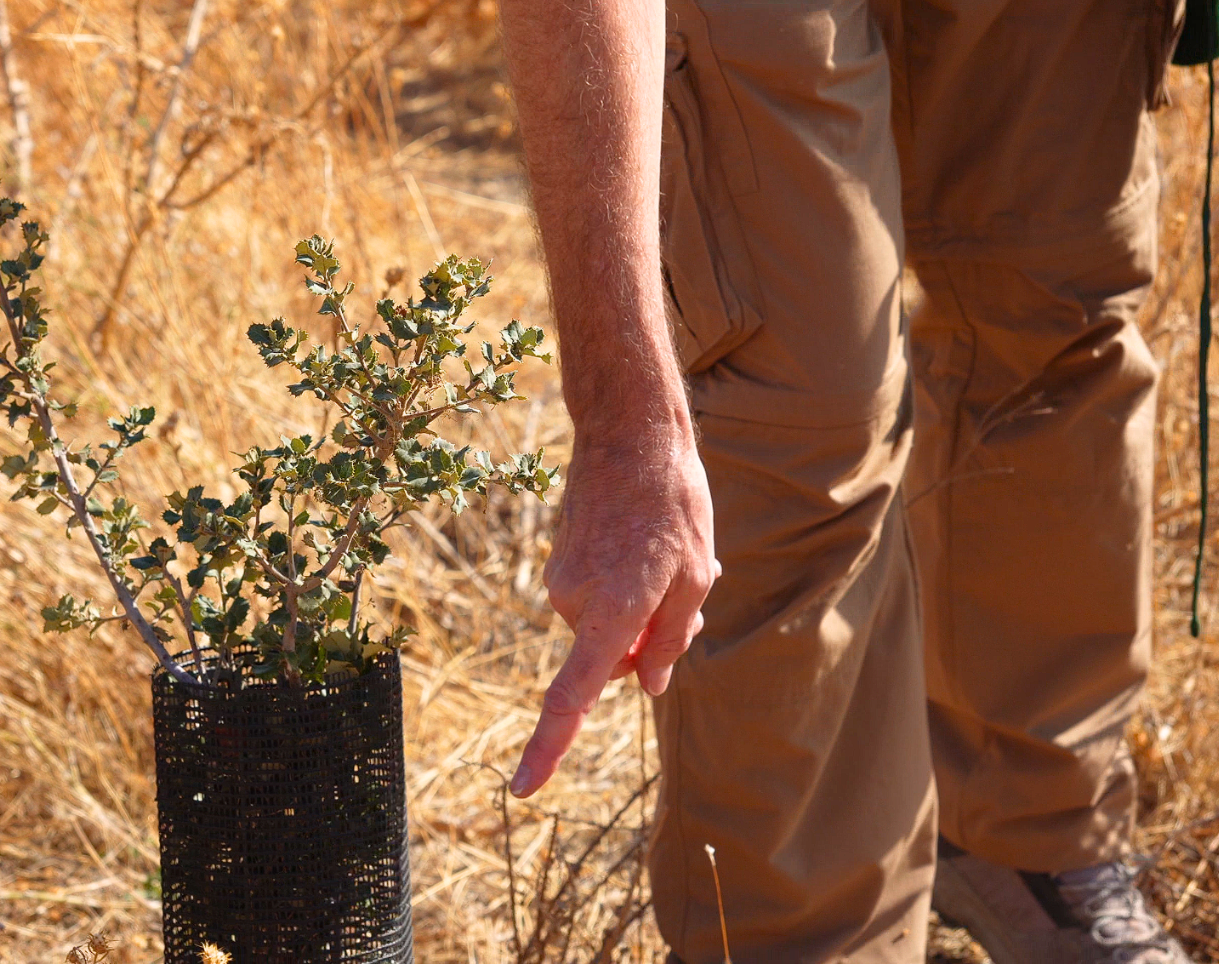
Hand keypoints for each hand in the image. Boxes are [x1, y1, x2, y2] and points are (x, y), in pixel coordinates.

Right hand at [510, 429, 718, 796]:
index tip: (524, 787)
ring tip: (669, 551)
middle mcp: (574, 601)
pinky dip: (629, 586)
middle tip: (690, 583)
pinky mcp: (559, 564)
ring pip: (609, 626)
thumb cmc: (672, 502)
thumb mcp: (695, 574)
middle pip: (615, 656)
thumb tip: (647, 685)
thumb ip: (670, 638)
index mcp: (610, 611)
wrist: (628, 432)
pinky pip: (598, 599)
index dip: (549, 746)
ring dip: (645, 605)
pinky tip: (651, 542)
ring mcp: (562, 581)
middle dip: (654, 637)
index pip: (572, 695)